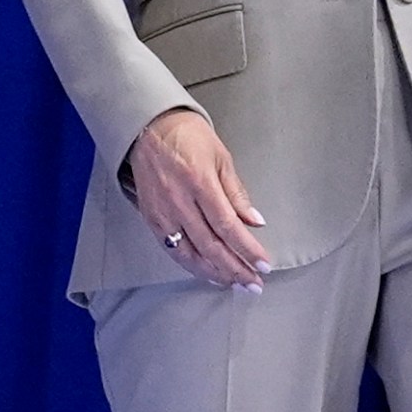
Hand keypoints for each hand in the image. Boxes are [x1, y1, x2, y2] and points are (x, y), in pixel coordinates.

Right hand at [130, 107, 270, 290]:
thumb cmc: (186, 135)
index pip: (228, 226)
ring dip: (216, 273)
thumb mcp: (220, 156)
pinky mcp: (151, 218)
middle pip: (211, 246)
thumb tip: (254, 221)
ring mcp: (162, 212)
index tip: (264, 265)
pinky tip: (207, 273)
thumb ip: (236, 192)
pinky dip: (191, 265)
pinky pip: (172, 250)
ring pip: (190, 254)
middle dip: (236, 269)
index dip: (247, 249)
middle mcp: (179, 201)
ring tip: (235, 284)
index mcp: (199, 183)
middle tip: (254, 283)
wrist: (147, 127)